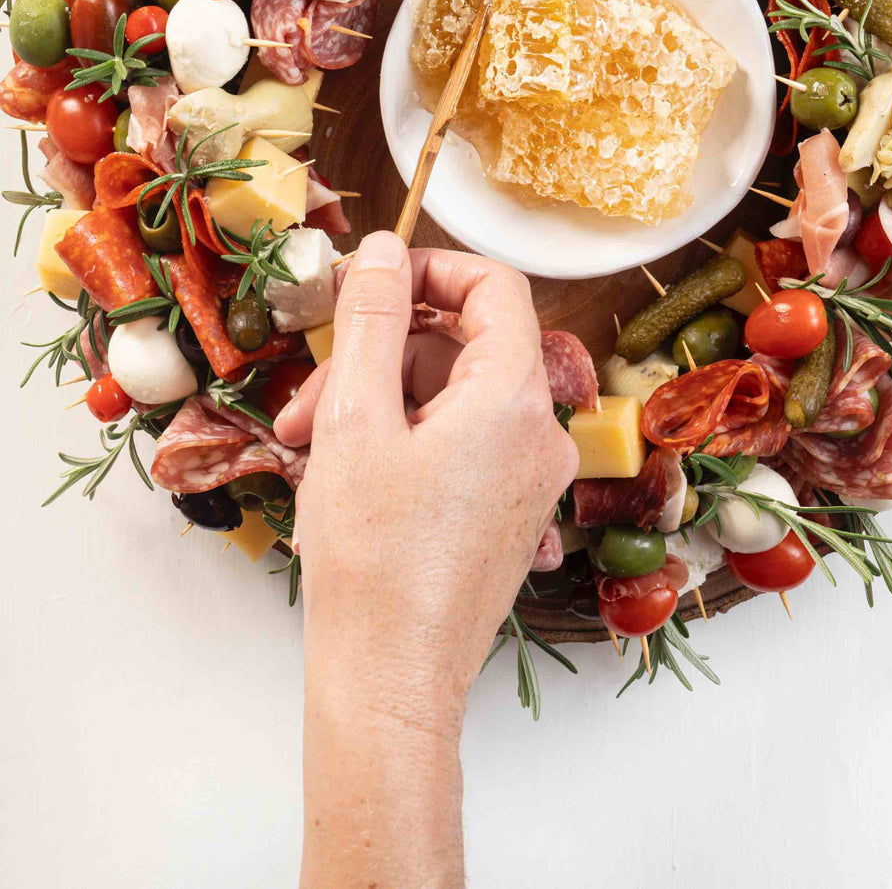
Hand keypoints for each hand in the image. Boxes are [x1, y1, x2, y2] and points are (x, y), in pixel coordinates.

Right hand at [275, 232, 577, 888]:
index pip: (493, 287)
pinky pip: (461, 443)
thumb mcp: (355, 419)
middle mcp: (541, 432)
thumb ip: (370, 319)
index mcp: (516, 397)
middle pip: (463, 345)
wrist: (391, 683)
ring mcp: (531, 477)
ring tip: (309, 444)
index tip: (364, 285)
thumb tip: (382, 248)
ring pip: (453, 397)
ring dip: (379, 402)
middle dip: (379, 353)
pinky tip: (344, 473)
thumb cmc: (372, 559)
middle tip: (309, 394)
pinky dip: (404, 440)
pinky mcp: (511, 513)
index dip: (426, 271)